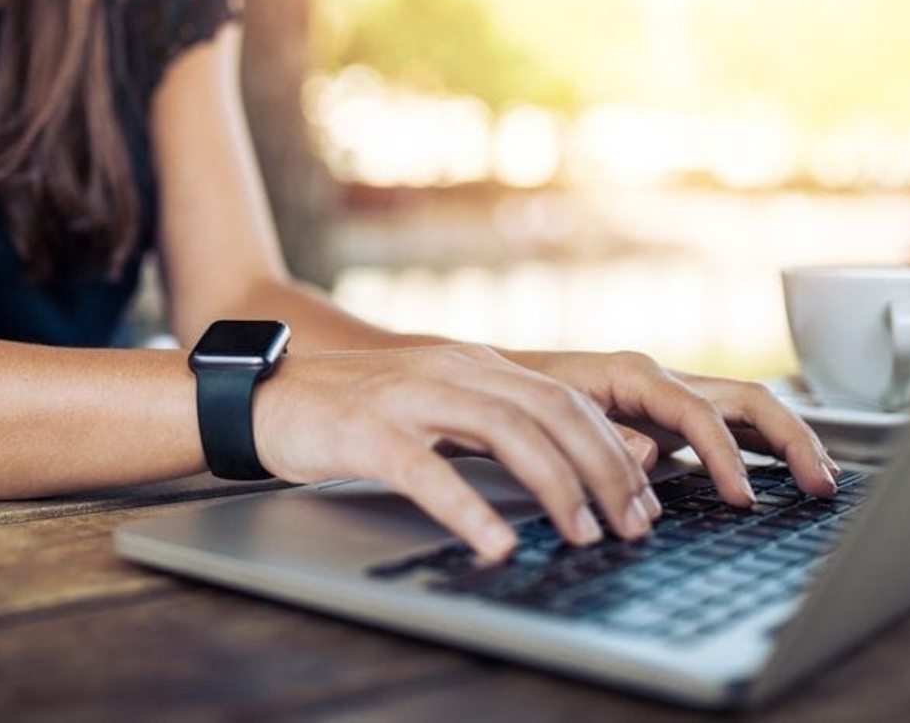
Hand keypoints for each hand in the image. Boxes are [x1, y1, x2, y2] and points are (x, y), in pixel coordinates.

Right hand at [251, 344, 664, 560]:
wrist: (266, 396)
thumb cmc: (353, 413)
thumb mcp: (434, 408)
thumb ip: (490, 429)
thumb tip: (562, 472)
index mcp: (474, 366)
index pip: (566, 401)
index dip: (613, 451)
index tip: (642, 502)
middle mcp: (452, 371)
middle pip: (551, 412)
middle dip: (604, 470)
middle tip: (632, 526)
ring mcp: (410, 396)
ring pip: (506, 431)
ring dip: (556, 486)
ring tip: (583, 535)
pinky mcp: (368, 431)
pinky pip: (429, 472)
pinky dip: (470, 509)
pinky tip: (496, 544)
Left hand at [526, 351, 842, 501]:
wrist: (492, 381)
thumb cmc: (519, 398)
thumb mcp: (553, 418)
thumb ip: (604, 436)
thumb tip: (653, 456)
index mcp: (633, 374)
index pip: (700, 412)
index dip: (727, 457)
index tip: (744, 500)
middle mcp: (660, 379)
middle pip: (746, 399)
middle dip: (790, 440)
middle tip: (820, 485)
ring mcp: (669, 394)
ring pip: (748, 407)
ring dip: (790, 440)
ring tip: (822, 480)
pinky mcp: (669, 414)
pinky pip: (731, 422)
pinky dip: (765, 444)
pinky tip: (788, 471)